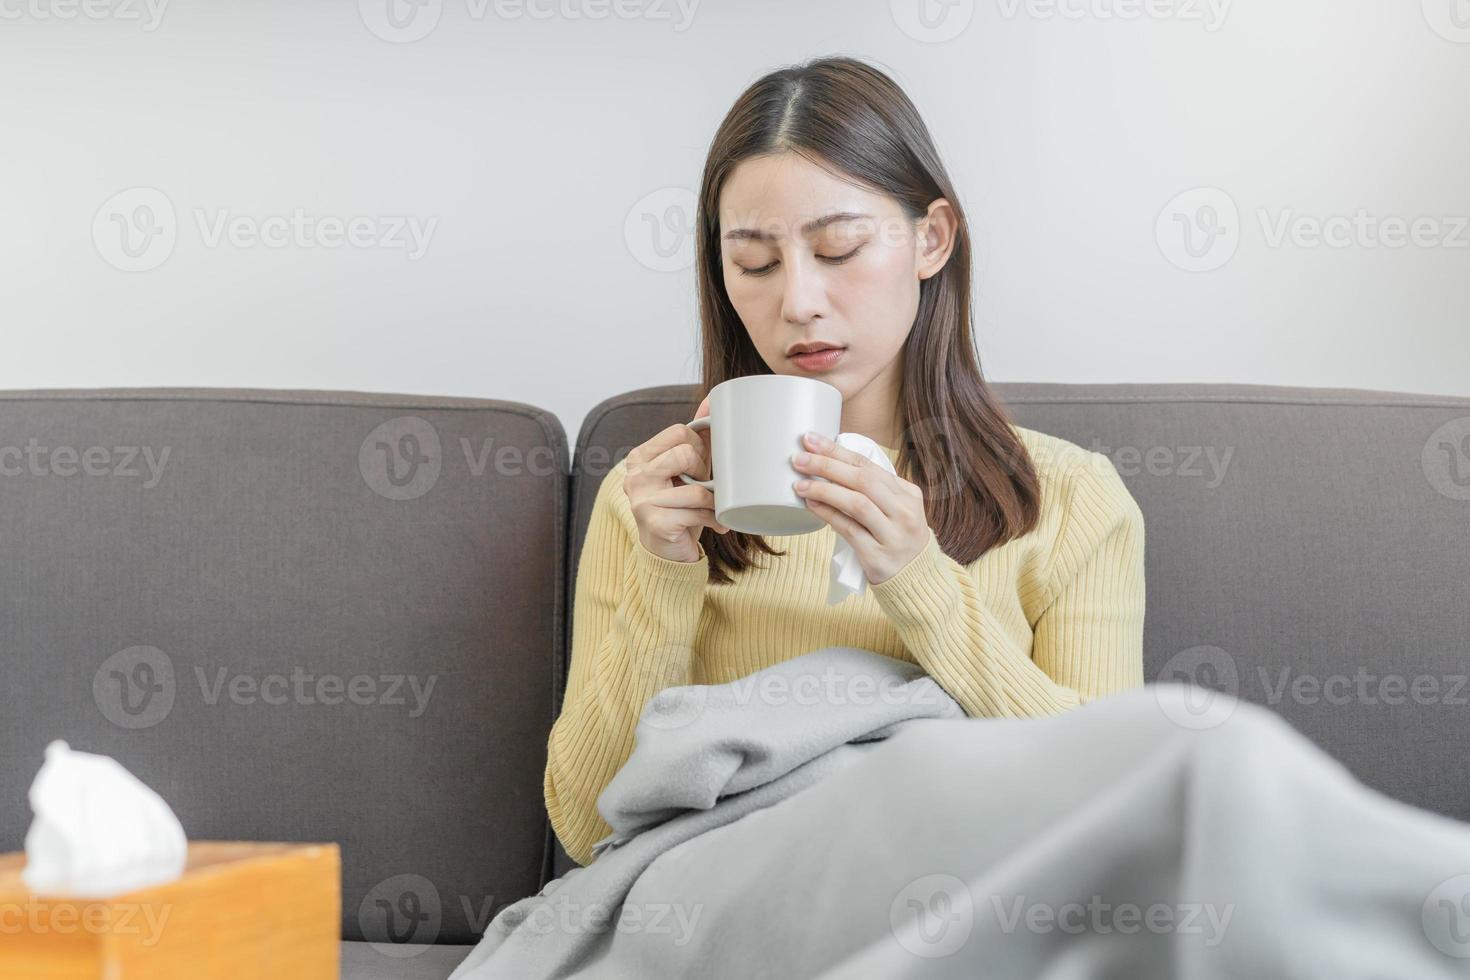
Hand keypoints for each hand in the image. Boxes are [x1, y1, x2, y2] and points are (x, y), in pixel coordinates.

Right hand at [622, 394, 730, 563]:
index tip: (699, 466)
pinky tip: (716, 524)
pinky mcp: (655, 523)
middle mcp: (635, 476)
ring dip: (713, 499)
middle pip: (685, 453)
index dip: (698, 447)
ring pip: (695, 487)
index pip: (679, 431)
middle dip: (703, 471)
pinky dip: (714, 519)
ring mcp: (642, 501)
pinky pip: (698, 511)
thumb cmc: (679, 504)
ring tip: (713, 508)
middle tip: (704, 487)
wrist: (666, 550)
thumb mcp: (687, 468)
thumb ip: (697, 437)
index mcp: (639, 457)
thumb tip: (713, 399)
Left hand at [790, 432, 930, 585]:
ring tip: (800, 484)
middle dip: (827, 465)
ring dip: (825, 490)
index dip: (837, 450)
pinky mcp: (878, 555)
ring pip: (857, 503)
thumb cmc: (897, 538)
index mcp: (908, 493)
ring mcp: (893, 534)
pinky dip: (828, 514)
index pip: (868, 464)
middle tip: (799, 458)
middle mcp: (904, 511)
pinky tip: (811, 505)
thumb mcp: (896, 509)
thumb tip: (829, 463)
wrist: (916, 579)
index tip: (811, 439)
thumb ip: (873, 490)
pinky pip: (849, 530)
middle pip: (863, 480)